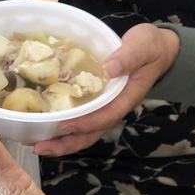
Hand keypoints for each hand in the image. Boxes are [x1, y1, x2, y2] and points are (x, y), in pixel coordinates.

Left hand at [34, 24, 179, 156]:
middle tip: (40, 148)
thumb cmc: (150, 47)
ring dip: (61, 142)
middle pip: (91, 134)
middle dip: (66, 144)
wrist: (158, 50)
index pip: (105, 117)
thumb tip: (109, 68)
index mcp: (126, 98)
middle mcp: (114, 108)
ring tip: (37, 145)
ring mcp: (106, 108)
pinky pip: (80, 121)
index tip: (65, 126)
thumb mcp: (143, 45)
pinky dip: (63, 129)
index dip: (85, 124)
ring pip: (84, 132)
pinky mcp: (98, 104)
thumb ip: (128, 56)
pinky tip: (44, 127)